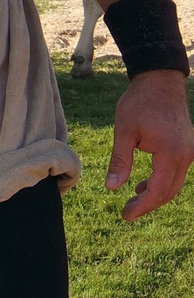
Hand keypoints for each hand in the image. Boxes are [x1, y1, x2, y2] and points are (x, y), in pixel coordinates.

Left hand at [106, 69, 193, 220]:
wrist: (159, 80)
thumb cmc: (140, 102)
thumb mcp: (124, 131)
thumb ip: (120, 161)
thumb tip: (112, 188)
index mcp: (171, 153)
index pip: (157, 191)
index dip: (141, 207)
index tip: (125, 216)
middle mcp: (185, 156)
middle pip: (168, 192)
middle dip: (148, 205)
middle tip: (126, 213)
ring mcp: (189, 151)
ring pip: (174, 184)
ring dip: (155, 194)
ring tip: (132, 201)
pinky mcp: (186, 147)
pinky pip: (176, 173)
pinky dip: (161, 182)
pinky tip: (143, 185)